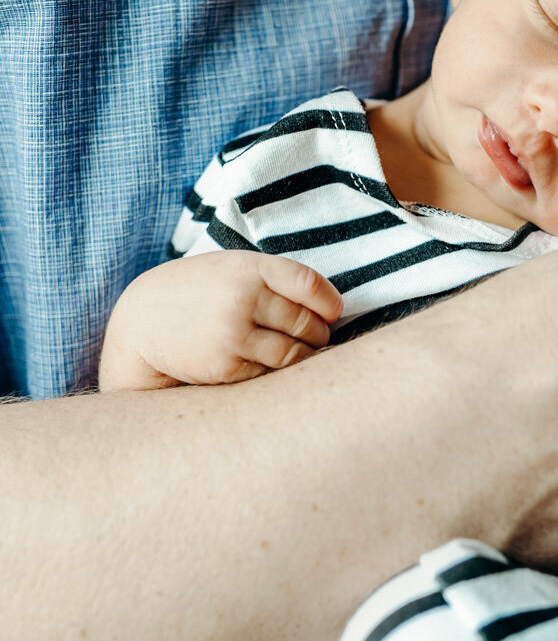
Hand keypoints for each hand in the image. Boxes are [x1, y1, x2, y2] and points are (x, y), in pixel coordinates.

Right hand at [99, 252, 342, 389]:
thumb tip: (329, 308)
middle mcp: (243, 298)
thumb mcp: (229, 269)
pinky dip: (276, 371)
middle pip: (306, 323)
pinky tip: (267, 364)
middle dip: (319, 334)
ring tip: (301, 353)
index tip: (334, 312)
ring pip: (294, 353)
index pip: (307, 283)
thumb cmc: (196, 293)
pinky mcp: (226, 365)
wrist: (142, 322)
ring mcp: (234, 333)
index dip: (329, 302)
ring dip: (305, 356)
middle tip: (318, 338)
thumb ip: (271, 281)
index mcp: (248, 268)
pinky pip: (270, 372)